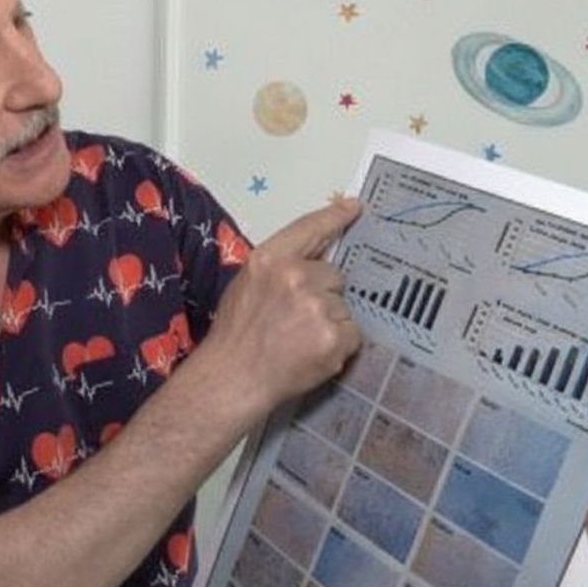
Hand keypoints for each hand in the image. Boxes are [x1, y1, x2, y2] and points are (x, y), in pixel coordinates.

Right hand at [200, 199, 362, 411]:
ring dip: (331, 322)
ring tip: (300, 340)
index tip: (354, 207)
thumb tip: (314, 260)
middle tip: (296, 319)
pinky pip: (352, 334)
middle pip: (335, 275)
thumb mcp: (246, 285)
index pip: (309, 229)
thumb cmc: (235, 334)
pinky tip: (313, 353)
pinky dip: (339, 345)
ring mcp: (317, 307)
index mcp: (269, 259)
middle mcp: (295, 277)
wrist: (233, 379)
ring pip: (344, 307)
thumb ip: (278, 268)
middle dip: (324, 294)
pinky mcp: (333, 336)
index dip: (335, 216)